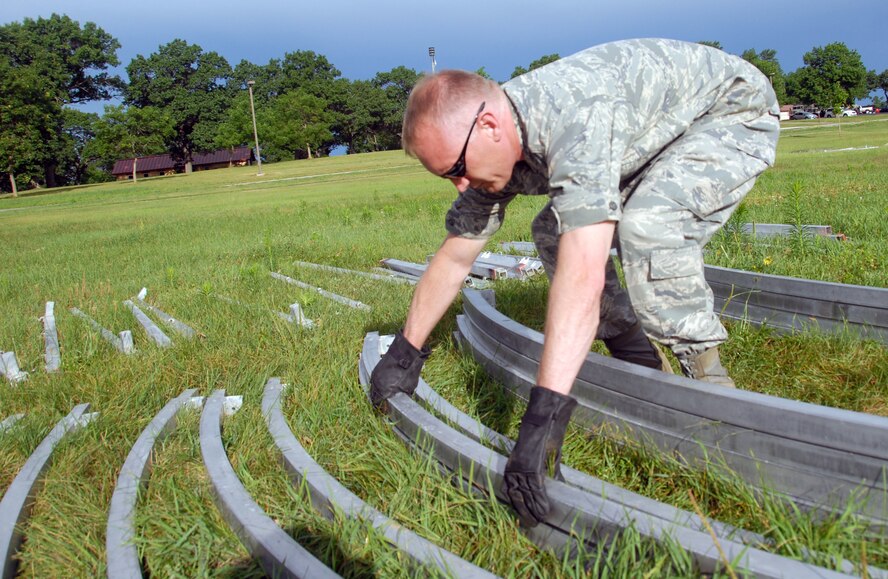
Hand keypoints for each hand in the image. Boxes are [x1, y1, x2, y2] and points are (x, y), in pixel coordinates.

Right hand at [369, 332, 430, 409]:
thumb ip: (402, 395)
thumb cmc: (408, 371)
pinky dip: (378, 384)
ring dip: (378, 392)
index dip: (381, 408)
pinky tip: (384, 385)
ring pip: (374, 387)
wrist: (405, 353)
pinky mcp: (376, 368)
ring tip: (384, 395)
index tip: (385, 410)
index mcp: (382, 390)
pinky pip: (375, 380)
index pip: (377, 403)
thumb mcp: (409, 387)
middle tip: (384, 403)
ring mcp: (375, 375)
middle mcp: (376, 384)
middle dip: (378, 400)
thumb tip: (402, 400)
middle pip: (374, 396)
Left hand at [502, 386, 576, 526]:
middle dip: (524, 512)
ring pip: (526, 496)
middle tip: (531, 525)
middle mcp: (515, 468)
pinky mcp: (533, 466)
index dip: (518, 506)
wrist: (546, 417)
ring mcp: (523, 468)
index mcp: (515, 465)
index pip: (513, 491)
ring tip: (538, 522)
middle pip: (518, 497)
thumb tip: (556, 482)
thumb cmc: (546, 434)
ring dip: (532, 511)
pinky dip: (540, 502)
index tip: (524, 517)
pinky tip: (544, 512)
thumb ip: (547, 470)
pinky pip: (536, 489)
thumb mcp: (545, 455)